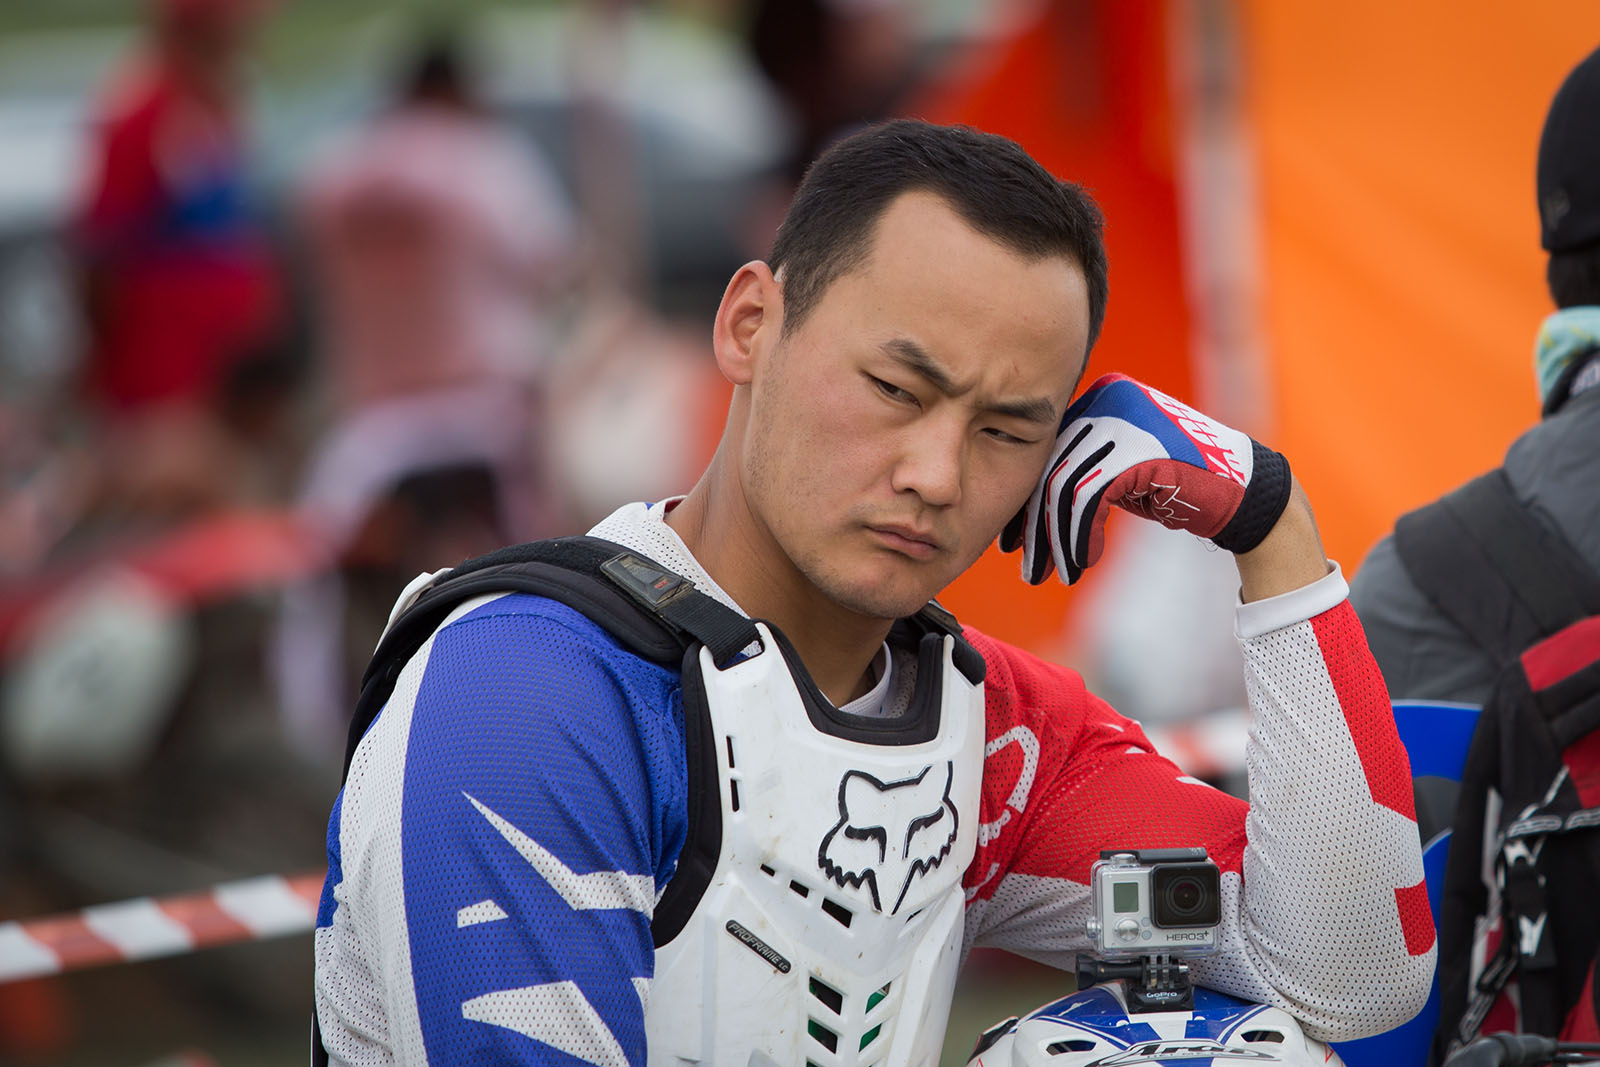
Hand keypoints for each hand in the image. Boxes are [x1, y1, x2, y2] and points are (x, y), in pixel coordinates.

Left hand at [1000, 373, 1291, 584]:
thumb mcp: (1121, 466)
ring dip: (1056, 540)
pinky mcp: (1136, 452)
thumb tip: (1027, 500)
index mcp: (1101, 395)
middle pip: (1051, 468)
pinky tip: (1083, 562)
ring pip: (1063, 488)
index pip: (1048, 451)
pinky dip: (1080, 537)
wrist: (1241, 488)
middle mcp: (1107, 400)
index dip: (1027, 500)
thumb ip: (1081, 467)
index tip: (1013, 540)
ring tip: (1053, 574)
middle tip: (1026, 566)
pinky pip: (1087, 500)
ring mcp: (1123, 422)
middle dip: (1035, 524)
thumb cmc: (1178, 481)